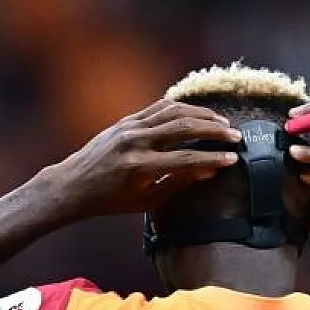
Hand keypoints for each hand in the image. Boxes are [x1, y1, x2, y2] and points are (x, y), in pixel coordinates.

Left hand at [46, 99, 241, 216]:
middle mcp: (135, 142)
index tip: (233, 159)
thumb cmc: (111, 200)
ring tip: (223, 122)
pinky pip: (159, 107)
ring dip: (202, 115)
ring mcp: (129, 127)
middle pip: (183, 128)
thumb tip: (209, 170)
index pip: (185, 159)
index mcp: (139, 168)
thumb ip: (178, 184)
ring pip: (173, 112)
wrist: (74, 184)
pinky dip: (182, 108)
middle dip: (213, 130)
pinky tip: (198, 113)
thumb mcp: (146, 202)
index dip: (212, 159)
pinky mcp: (126, 120)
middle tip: (235, 136)